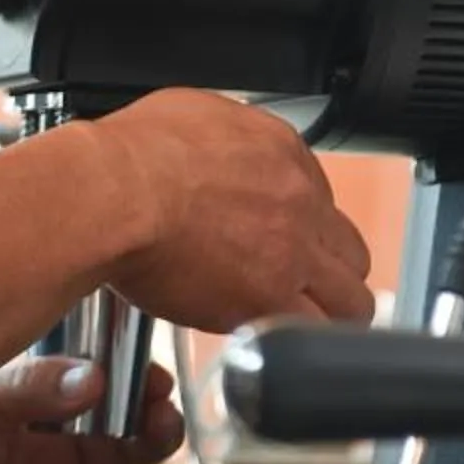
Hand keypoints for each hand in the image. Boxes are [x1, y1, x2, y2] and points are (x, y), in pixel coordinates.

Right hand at [95, 92, 374, 332]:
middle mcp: (299, 198)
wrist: (111, 193)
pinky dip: (299, 346)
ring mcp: (293, 251)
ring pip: (351, 299)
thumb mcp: (188, 115)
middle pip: (349, 249)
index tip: (281, 242)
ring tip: (301, 328)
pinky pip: (315, 336)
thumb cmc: (127, 157)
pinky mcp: (271, 298)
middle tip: (301, 288)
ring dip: (331, 314)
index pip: (319, 197)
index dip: (302, 228)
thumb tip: (214, 148)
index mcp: (281, 150)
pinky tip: (279, 349)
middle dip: (330, 272)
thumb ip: (222, 140)